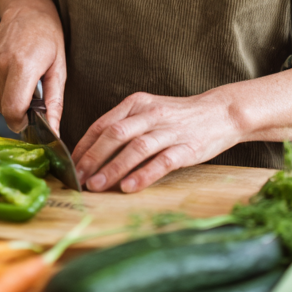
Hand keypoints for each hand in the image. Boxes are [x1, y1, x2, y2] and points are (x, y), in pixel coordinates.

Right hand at [0, 0, 65, 132]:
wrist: (25, 8)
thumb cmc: (47, 35)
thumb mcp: (60, 68)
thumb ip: (55, 103)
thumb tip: (54, 133)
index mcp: (22, 65)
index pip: (13, 111)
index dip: (24, 122)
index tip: (34, 118)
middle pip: (6, 110)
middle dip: (22, 110)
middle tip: (34, 91)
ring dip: (12, 99)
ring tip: (24, 78)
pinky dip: (3, 91)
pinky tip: (13, 75)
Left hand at [72, 88, 240, 193]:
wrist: (221, 112)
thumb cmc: (178, 117)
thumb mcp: (149, 112)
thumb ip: (125, 126)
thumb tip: (93, 152)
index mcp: (137, 103)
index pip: (103, 124)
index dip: (84, 145)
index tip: (70, 164)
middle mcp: (150, 114)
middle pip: (115, 134)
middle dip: (93, 157)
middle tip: (78, 178)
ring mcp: (169, 130)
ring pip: (136, 148)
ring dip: (113, 168)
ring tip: (97, 186)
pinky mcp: (187, 147)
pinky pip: (162, 162)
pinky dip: (144, 174)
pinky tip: (129, 187)